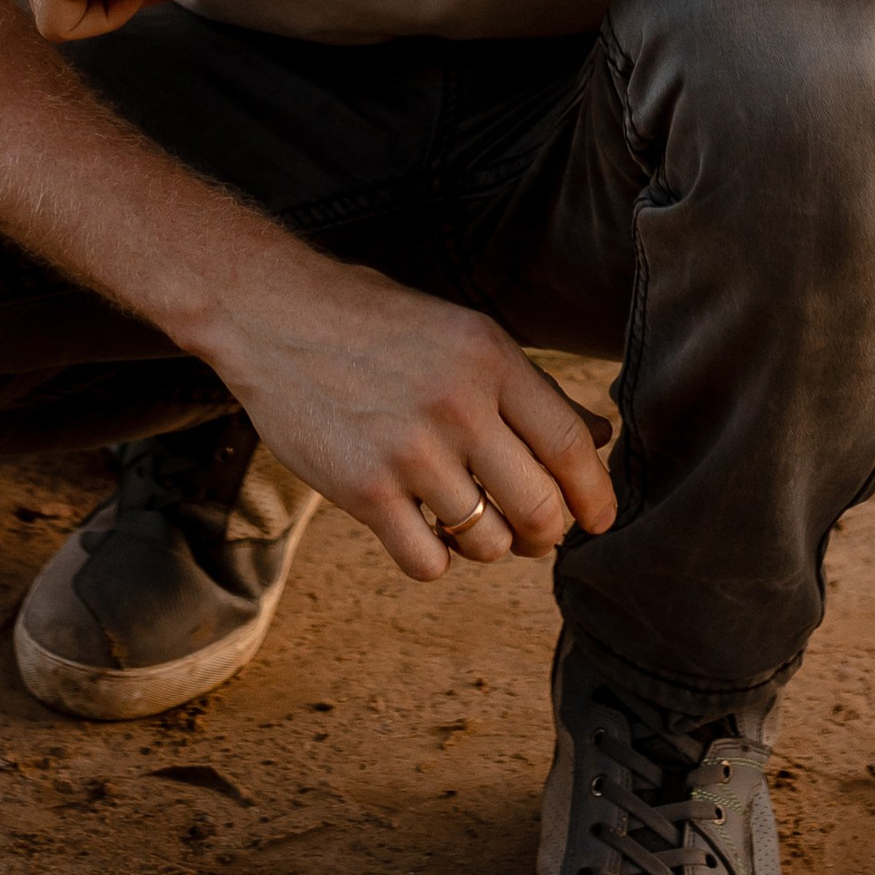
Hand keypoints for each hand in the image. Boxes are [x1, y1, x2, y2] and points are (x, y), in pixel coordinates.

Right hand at [207, 249, 616, 583]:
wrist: (271, 312)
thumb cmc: (375, 322)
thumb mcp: (463, 335)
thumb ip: (529, 390)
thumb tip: (602, 439)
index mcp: (491, 357)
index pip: (571, 447)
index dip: (595, 496)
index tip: (596, 519)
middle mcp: (458, 403)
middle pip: (540, 508)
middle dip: (545, 535)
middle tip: (531, 533)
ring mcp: (409, 450)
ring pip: (488, 543)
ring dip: (486, 546)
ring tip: (464, 520)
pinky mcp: (363, 489)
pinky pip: (428, 563)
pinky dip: (433, 559)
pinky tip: (419, 528)